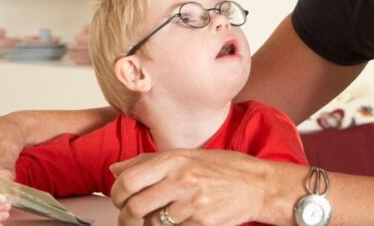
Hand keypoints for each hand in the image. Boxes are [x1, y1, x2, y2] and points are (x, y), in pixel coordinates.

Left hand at [110, 149, 267, 225]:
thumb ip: (148, 162)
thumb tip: (115, 169)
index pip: (128, 180)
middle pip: (135, 207)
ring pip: (153, 223)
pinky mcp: (201, 222)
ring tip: (162, 215)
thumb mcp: (187, 155)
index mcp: (174, 160)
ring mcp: (192, 203)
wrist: (258, 185)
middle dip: (127, 216)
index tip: (120, 199)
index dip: (117, 194)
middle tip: (130, 216)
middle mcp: (181, 180)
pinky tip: (181, 219)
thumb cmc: (223, 168)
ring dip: (151, 223)